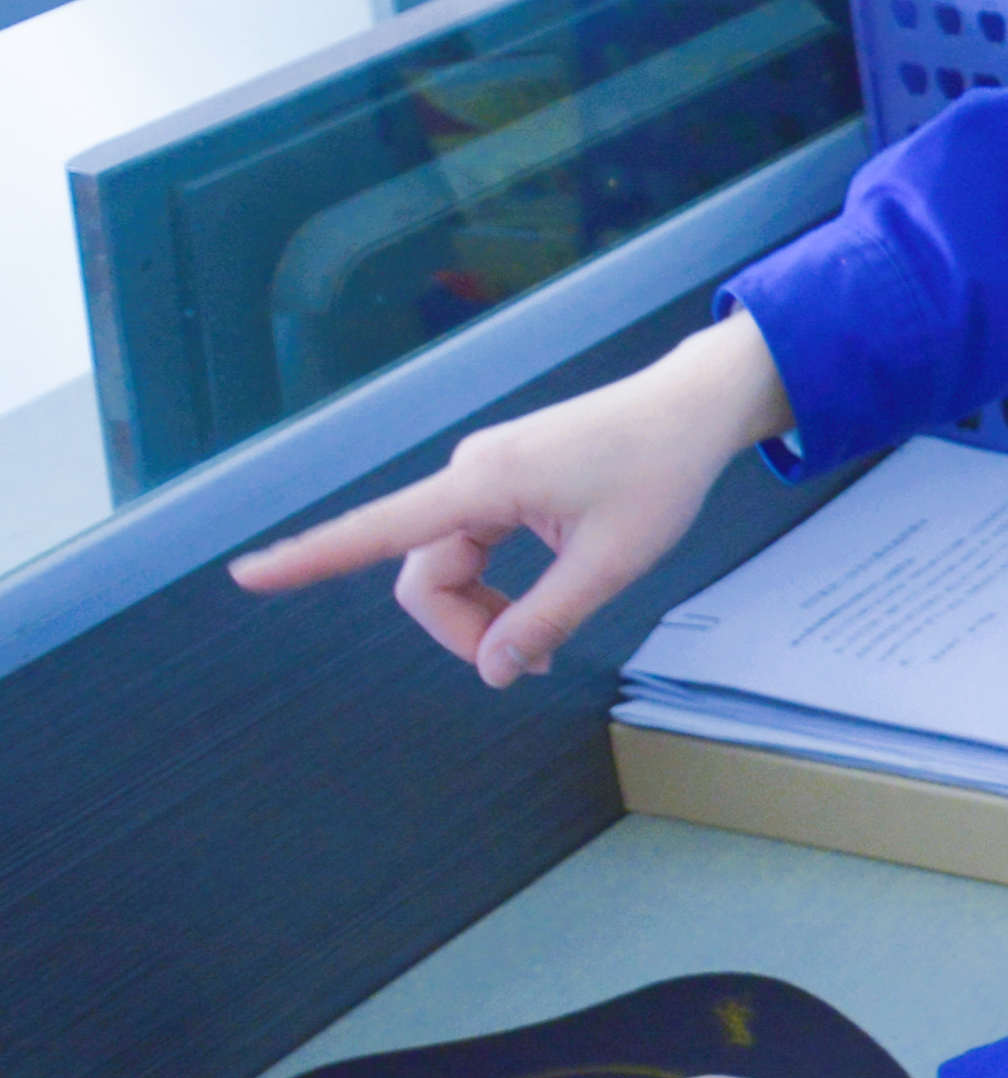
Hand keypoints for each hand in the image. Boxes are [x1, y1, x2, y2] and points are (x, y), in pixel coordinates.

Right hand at [230, 312, 790, 683]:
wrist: (692, 408)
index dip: (309, 558)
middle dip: (467, 630)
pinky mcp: (501, 479)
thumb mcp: (614, 560)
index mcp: (483, 482)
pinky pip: (472, 548)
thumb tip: (492, 669)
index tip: (245, 574)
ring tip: (545, 640)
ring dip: (485, 613)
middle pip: (426, 577)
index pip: (377, 529)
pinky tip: (540, 601)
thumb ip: (547, 619)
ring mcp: (483, 474)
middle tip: (534, 663)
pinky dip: (497, 586)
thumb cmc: (661, 473)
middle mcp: (469, 472)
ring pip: (449, 568)